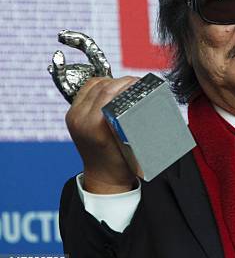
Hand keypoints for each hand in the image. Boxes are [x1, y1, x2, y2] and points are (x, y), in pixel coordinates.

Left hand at [48, 30, 140, 192]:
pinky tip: (110, 89)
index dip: (125, 82)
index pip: (108, 91)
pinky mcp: (72, 115)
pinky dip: (98, 86)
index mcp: (95, 125)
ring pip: (92, 85)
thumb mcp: (131, 140)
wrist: (103, 176)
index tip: (139, 81)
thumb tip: (140, 93)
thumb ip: (131, 118)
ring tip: (124, 85)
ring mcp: (74, 116)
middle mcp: (80, 119)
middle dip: (120, 81)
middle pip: (100, 86)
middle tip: (135, 82)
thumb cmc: (121, 162)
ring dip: (109, 81)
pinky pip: (85, 91)